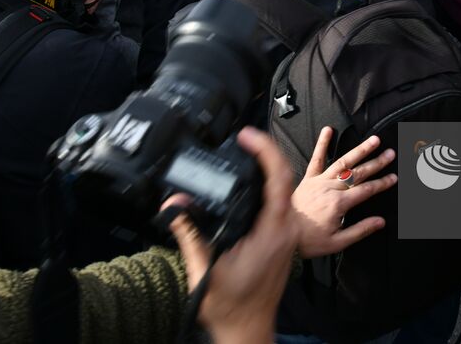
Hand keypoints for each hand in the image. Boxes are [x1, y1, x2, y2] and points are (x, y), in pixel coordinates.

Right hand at [167, 127, 298, 343]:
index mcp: (271, 234)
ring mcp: (286, 235)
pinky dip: (268, 185)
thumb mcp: (204, 270)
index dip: (265, 152)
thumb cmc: (230, 307)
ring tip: (247, 151)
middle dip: (266, 152)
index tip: (247, 136)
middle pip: (284, 178)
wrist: (247, 330)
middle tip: (244, 137)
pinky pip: (280, 203)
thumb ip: (190, 234)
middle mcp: (284, 231)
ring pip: (284, 190)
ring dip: (269, 167)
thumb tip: (174, 205)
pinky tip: (251, 181)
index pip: (277, 180)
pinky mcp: (281, 239)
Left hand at [292, 126, 393, 258]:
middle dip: (377, 163)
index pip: (367, 190)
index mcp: (339, 204)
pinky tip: (328, 130)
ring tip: (373, 141)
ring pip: (343, 162)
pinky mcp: (308, 179)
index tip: (394, 177)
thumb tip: (380, 222)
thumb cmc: (309, 241)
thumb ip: (360, 230)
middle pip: (359, 173)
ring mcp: (319, 181)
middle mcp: (330, 188)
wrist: (282, 234)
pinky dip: (322, 144)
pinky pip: (316, 159)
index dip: (382, 183)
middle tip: (391, 154)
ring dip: (359, 150)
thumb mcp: (337, 243)